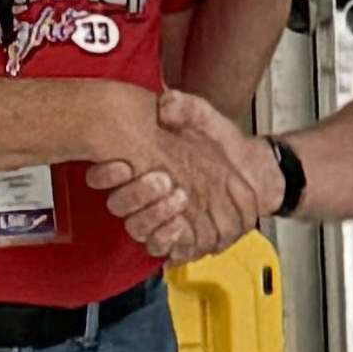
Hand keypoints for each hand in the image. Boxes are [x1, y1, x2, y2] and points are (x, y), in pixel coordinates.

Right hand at [85, 89, 283, 263]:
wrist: (251, 169)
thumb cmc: (218, 143)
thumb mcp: (202, 117)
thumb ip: (184, 107)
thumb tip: (164, 103)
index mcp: (138, 165)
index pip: (101, 176)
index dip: (105, 174)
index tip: (123, 164)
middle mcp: (142, 196)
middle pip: (118, 205)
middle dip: (136, 194)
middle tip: (163, 179)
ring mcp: (159, 220)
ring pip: (137, 228)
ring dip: (154, 216)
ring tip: (180, 197)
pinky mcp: (178, 240)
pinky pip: (160, 248)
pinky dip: (168, 238)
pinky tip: (182, 223)